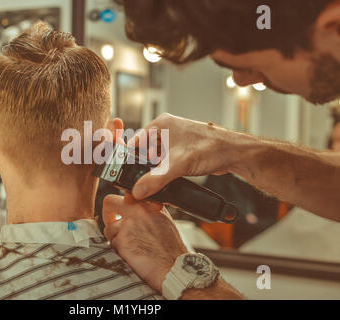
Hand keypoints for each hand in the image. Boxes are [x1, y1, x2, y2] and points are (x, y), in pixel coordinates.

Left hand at [102, 193, 187, 292]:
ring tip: (130, 248)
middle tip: (111, 224)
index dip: (120, 206)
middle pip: (109, 202)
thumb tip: (129, 200)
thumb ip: (146, 210)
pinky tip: (131, 255)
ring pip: (109, 228)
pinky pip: (111, 243)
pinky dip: (117, 250)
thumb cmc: (170, 249)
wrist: (174, 268)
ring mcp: (128, 224)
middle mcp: (138, 210)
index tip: (120, 214)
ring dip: (115, 238)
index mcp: (149, 204)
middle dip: (108, 215)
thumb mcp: (163, 220)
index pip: (126, 195)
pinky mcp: (121, 239)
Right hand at [128, 113, 246, 198]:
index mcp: (160, 125)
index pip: (134, 143)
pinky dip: (162, 176)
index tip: (124, 177)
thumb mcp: (178, 164)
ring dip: (151, 177)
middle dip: (140, 173)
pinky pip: (165, 165)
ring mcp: (173, 142)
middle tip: (137, 189)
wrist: (234, 154)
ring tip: (149, 192)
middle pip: (143, 154)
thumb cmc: (211, 147)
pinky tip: (161, 189)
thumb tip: (138, 190)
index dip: (128, 162)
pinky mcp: (181, 153)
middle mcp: (165, 131)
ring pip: (154, 161)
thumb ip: (156, 179)